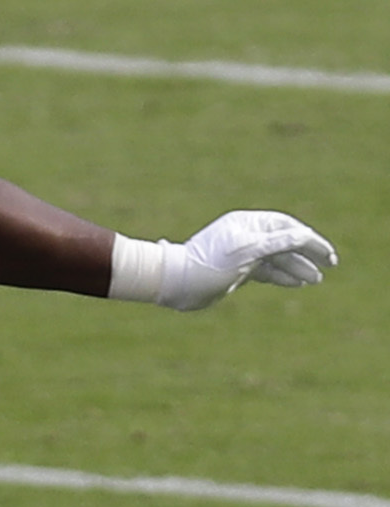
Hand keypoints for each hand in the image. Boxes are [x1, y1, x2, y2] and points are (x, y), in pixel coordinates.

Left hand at [162, 210, 336, 310]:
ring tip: (315, 280)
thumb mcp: (247, 251)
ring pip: (276, 259)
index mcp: (247, 224)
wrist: (177, 283)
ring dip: (297, 267)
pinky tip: (297, 283)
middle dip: (307, 254)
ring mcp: (242, 253)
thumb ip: (277, 242)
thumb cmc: (209, 263)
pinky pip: (266, 271)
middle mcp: (246, 236)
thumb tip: (305, 236)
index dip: (309, 239)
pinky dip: (281, 276)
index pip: (287, 227)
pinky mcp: (237, 270)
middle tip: (330, 265)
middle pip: (284, 241)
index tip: (327, 254)